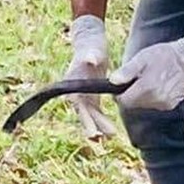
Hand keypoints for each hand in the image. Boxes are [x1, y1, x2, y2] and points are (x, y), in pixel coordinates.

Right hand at [66, 14, 117, 139]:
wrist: (91, 44)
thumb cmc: (90, 47)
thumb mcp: (91, 51)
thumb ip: (90, 56)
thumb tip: (91, 59)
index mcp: (72, 86)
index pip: (78, 106)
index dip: (85, 119)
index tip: (92, 132)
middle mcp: (76, 93)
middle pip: (84, 114)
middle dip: (92, 127)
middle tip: (100, 139)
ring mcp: (84, 97)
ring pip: (91, 116)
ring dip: (99, 127)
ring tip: (110, 136)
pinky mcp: (92, 97)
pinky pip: (96, 113)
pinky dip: (102, 122)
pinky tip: (110, 132)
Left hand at [111, 32, 183, 111]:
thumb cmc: (166, 55)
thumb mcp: (142, 58)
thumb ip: (127, 71)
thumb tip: (113, 81)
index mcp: (146, 89)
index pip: (124, 101)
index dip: (120, 94)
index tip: (122, 86)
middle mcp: (156, 100)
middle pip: (134, 104)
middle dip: (132, 94)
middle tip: (138, 79)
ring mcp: (165, 104)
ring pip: (145, 105)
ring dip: (143, 95)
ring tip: (151, 79)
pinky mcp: (172, 104)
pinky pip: (156, 104)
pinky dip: (155, 96)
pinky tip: (160, 84)